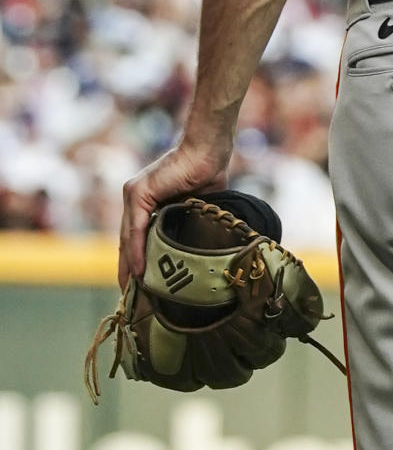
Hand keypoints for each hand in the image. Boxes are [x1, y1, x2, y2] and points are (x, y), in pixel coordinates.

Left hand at [119, 139, 230, 288]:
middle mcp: (134, 197)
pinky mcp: (138, 193)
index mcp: (146, 200)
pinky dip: (136, 251)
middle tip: (132, 298)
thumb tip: (191, 250)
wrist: (209, 151)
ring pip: (127, 238)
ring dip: (129, 266)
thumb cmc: (208, 174)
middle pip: (126, 240)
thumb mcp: (193, 207)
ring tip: (133, 292)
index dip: (136, 260)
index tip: (140, 285)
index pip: (134, 236)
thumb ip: (184, 223)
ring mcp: (133, 194)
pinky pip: (135, 229)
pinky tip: (140, 271)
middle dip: (128, 269)